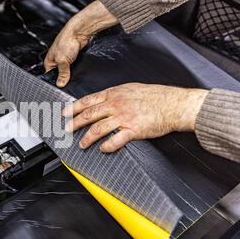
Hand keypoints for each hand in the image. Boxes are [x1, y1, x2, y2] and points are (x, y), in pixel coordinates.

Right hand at [44, 0, 117, 86]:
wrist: (79, 32)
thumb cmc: (66, 41)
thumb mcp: (62, 61)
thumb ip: (62, 74)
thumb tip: (60, 84)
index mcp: (49, 62)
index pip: (50, 77)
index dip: (56, 82)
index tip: (61, 86)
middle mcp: (57, 61)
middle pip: (60, 75)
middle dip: (65, 77)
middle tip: (68, 80)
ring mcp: (66, 60)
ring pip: (68, 72)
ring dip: (72, 73)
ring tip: (74, 71)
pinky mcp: (74, 58)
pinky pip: (75, 67)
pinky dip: (77, 69)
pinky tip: (79, 68)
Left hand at [62, 83, 207, 152]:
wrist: (175, 103)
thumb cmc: (156, 96)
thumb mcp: (132, 89)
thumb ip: (116, 95)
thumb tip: (103, 100)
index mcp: (115, 93)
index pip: (88, 100)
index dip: (74, 107)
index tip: (64, 113)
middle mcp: (116, 104)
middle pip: (89, 114)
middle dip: (74, 123)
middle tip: (66, 130)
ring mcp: (124, 117)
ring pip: (98, 128)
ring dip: (87, 138)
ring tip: (82, 144)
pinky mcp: (133, 130)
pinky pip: (115, 140)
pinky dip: (107, 146)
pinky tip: (102, 149)